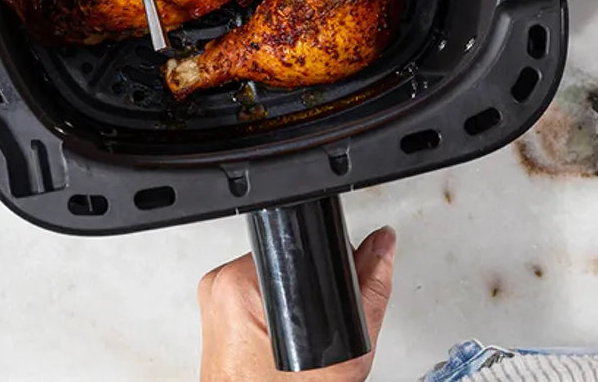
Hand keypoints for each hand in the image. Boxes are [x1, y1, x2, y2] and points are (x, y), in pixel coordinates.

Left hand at [198, 225, 395, 381]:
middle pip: (286, 261)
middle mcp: (220, 288)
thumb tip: (382, 244)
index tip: (334, 290)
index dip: (326, 261)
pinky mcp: (217, 322)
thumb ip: (369, 291)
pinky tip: (285, 347)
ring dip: (294, 303)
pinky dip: (276, 319)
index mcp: (238, 283)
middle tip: (317, 333)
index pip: (296, 244)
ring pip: (274, 281)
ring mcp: (215, 305)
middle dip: (310, 287)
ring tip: (301, 346)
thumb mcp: (344, 353)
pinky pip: (257, 301)